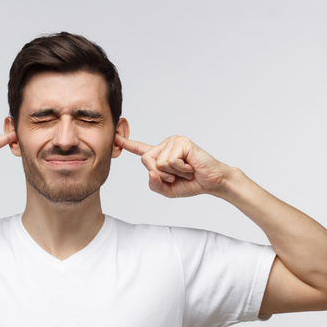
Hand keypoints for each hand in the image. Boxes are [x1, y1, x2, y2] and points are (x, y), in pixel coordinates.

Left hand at [115, 134, 230, 197]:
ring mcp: (173, 142)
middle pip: (146, 160)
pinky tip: (190, 167)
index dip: (126, 144)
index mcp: (160, 155)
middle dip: (160, 174)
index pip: (140, 149)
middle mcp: (165, 145)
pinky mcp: (182, 142)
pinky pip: (170, 161)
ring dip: (173, 172)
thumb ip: (154, 184)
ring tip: (186, 170)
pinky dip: (181, 169)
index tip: (114, 137)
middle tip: (176, 176)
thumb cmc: (191, 184)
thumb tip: (150, 172)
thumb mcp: (167, 190)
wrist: (211, 182)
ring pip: (158, 162)